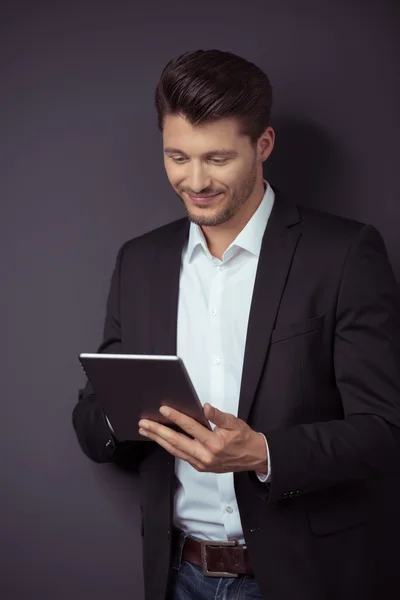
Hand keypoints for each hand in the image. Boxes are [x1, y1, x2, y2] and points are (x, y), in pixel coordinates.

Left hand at [138, 403, 267, 473]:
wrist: (253, 458)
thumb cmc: (244, 439)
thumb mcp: (234, 423)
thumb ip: (218, 416)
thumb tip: (205, 407)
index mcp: (214, 443)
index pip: (190, 427)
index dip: (176, 417)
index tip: (164, 409)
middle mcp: (205, 456)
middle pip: (176, 442)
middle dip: (158, 431)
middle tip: (144, 423)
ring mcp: (201, 463)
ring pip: (175, 450)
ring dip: (159, 440)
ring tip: (146, 431)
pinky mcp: (200, 466)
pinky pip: (181, 455)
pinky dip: (169, 447)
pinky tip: (161, 440)